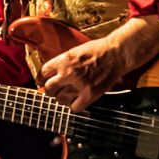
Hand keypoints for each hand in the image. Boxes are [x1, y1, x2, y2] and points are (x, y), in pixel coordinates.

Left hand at [41, 16, 158, 111]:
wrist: (116, 54)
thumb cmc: (97, 50)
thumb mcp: (74, 51)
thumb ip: (61, 63)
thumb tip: (51, 75)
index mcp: (63, 60)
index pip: (42, 73)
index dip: (42, 79)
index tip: (43, 82)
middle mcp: (68, 73)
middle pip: (48, 89)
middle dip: (51, 90)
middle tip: (56, 90)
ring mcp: (79, 85)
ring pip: (60, 100)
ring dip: (62, 99)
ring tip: (68, 95)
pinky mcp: (90, 95)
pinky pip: (74, 108)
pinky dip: (74, 106)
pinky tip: (78, 100)